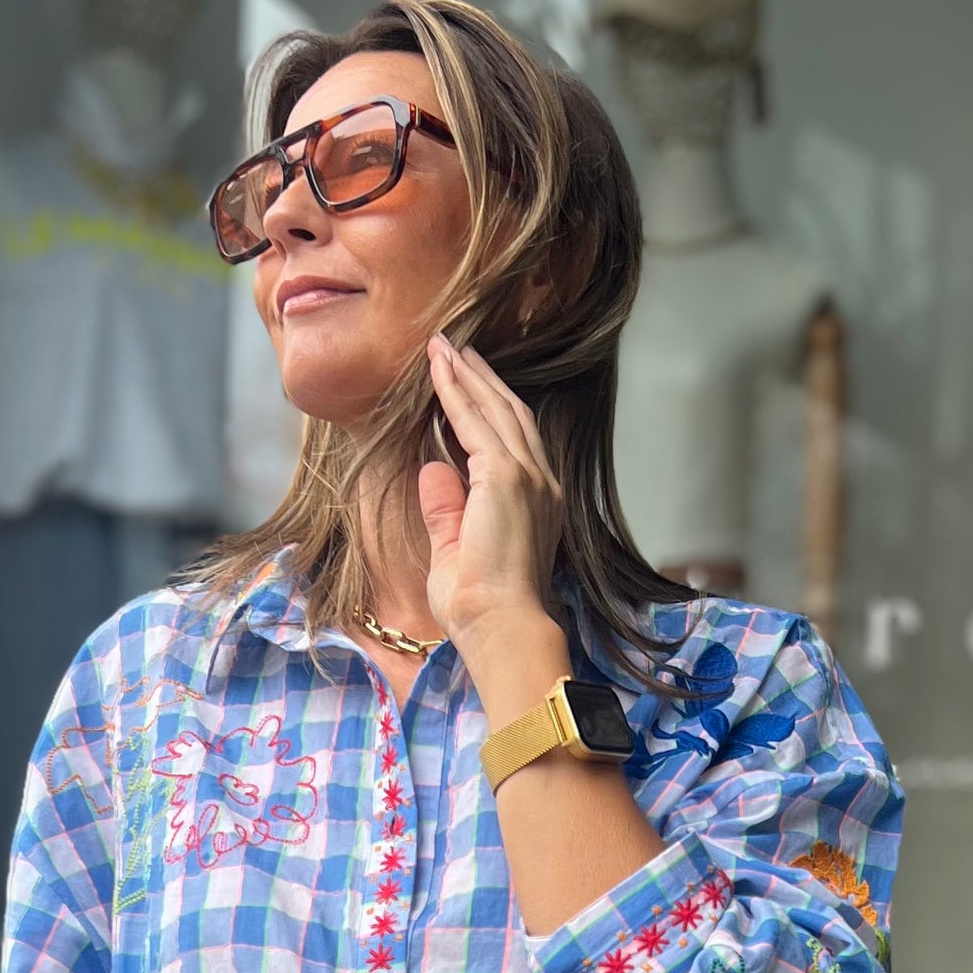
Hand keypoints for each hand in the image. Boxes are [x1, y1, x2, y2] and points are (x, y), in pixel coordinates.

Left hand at [419, 335, 563, 654]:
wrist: (503, 625)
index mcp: (538, 501)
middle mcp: (541, 482)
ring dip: (468, 374)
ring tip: (445, 348)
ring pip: (495, 409)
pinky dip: (455, 391)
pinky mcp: (505, 476)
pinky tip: (438, 369)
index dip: (489, 407)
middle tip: (457, 348)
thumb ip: (446, 509)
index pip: (511, 441)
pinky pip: (473, 421)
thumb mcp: (457, 550)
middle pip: (510, 413)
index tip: (469, 381)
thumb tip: (431, 470)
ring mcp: (528, 476)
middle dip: (482, 378)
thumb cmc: (482, 606)